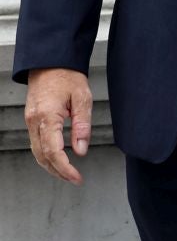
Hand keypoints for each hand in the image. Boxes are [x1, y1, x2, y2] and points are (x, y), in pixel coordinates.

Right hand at [25, 68, 92, 184]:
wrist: (50, 61)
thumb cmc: (67, 76)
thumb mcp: (82, 98)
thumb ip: (82, 126)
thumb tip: (81, 150)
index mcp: (47, 116)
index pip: (54, 151)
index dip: (65, 168)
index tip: (77, 177)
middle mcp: (34, 120)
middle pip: (42, 156)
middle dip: (58, 172)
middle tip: (74, 179)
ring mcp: (30, 120)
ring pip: (36, 152)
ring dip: (50, 166)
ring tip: (67, 174)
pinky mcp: (31, 119)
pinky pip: (35, 143)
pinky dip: (45, 155)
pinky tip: (57, 159)